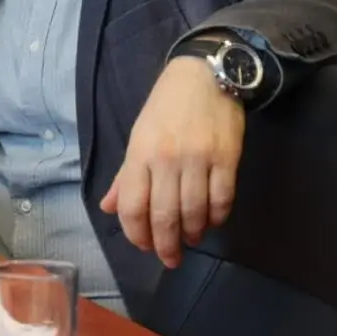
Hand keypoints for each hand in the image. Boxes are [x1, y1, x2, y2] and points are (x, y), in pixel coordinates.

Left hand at [102, 56, 244, 268]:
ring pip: (194, 212)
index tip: (143, 245)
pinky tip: (211, 222)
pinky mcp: (227, 159)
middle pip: (164, 215)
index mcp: (139, 154)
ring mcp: (198, 160)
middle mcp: (167, 160)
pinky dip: (216, 217)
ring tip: (191, 240)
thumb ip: (126, 176)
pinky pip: (222, 199)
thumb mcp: (137, 137)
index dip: (136, 233)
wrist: (204, 76)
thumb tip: (109, 208)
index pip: (133, 206)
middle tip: (169, 259)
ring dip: (192, 233)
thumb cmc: (164, 108)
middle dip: (165, 244)